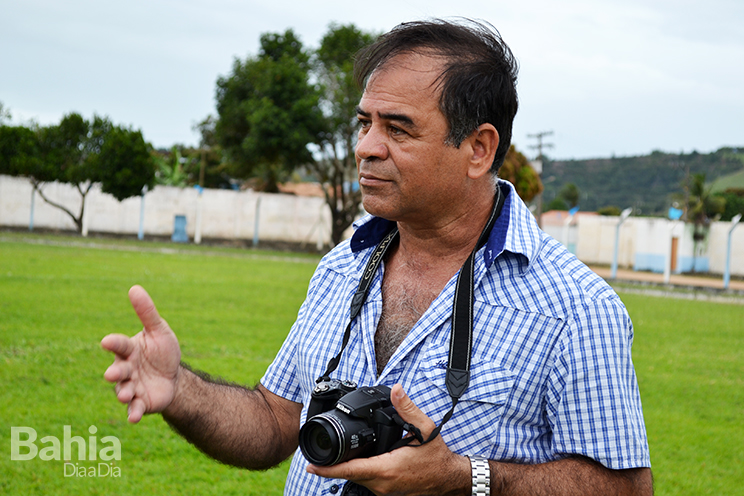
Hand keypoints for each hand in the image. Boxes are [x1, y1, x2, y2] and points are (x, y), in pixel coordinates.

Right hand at [101, 285, 181, 422]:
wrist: (174, 377)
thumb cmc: (163, 351)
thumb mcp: (159, 330)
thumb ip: (147, 312)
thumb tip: (134, 288)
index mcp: (129, 350)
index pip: (119, 345)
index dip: (113, 344)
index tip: (107, 341)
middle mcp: (126, 369)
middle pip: (118, 370)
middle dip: (115, 372)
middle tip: (112, 374)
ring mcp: (131, 387)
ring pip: (123, 391)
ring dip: (123, 393)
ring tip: (127, 394)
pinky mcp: (139, 403)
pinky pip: (134, 409)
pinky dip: (133, 413)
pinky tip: (134, 418)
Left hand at [307, 384, 469, 495]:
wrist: (449, 479)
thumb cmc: (437, 457)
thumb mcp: (425, 428)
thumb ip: (407, 408)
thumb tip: (395, 389)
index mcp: (387, 468)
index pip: (350, 470)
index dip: (328, 469)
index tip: (310, 466)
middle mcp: (382, 484)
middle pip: (349, 476)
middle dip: (333, 466)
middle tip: (318, 455)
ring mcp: (384, 492)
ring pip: (358, 480)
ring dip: (347, 469)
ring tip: (336, 456)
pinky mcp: (387, 493)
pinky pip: (368, 483)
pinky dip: (360, 472)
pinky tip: (359, 461)